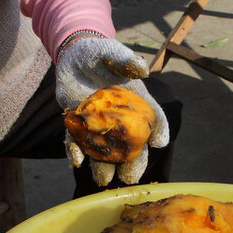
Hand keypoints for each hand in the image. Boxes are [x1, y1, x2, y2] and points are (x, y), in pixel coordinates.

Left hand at [55, 36, 168, 185]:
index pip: (153, 118)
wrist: (73, 55)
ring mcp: (98, 123)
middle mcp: (120, 118)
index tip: (159, 142)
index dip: (158, 130)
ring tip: (103, 180)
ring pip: (103, 150)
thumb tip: (142, 68)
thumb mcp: (112, 52)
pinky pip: (75, 140)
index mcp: (136, 102)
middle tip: (130, 179)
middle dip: (132, 163)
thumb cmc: (99, 53)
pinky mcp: (76, 122)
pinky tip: (76, 162)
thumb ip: (125, 60)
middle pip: (130, 145)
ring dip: (103, 167)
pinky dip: (75, 151)